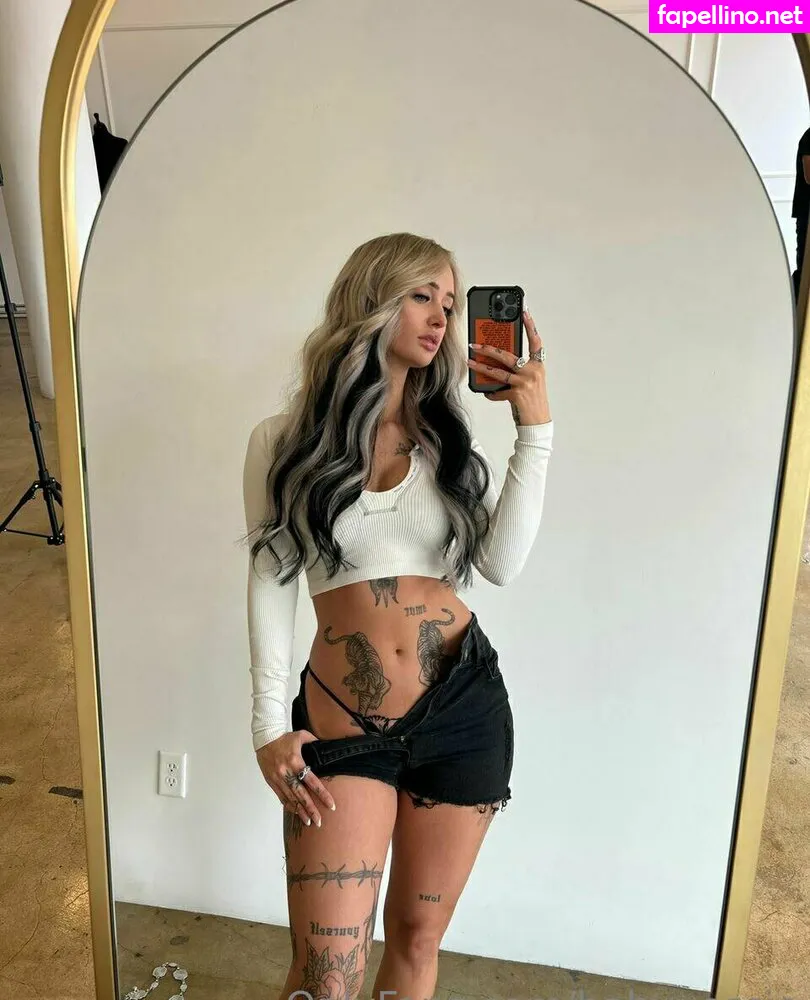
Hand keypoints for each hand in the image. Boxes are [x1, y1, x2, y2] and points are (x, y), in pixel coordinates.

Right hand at [255, 730, 335, 826]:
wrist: (264, 738)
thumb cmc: (284, 738)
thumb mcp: (302, 736)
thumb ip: (315, 742)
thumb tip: (327, 746)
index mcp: (296, 761)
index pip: (312, 781)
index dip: (322, 794)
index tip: (331, 804)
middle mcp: (286, 772)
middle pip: (301, 795)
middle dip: (311, 809)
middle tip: (319, 821)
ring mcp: (278, 778)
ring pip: (290, 798)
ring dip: (300, 811)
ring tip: (309, 821)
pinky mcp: (271, 782)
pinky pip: (281, 797)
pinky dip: (289, 806)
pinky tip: (296, 812)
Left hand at [467, 307, 550, 424]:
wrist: (538, 422)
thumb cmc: (532, 400)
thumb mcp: (530, 381)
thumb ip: (518, 369)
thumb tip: (497, 361)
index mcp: (538, 365)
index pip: (535, 341)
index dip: (530, 326)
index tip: (524, 311)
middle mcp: (533, 372)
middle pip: (508, 355)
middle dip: (488, 348)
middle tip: (475, 343)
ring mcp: (525, 383)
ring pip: (499, 371)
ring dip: (481, 367)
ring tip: (470, 361)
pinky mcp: (517, 395)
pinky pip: (497, 391)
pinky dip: (490, 393)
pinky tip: (485, 392)